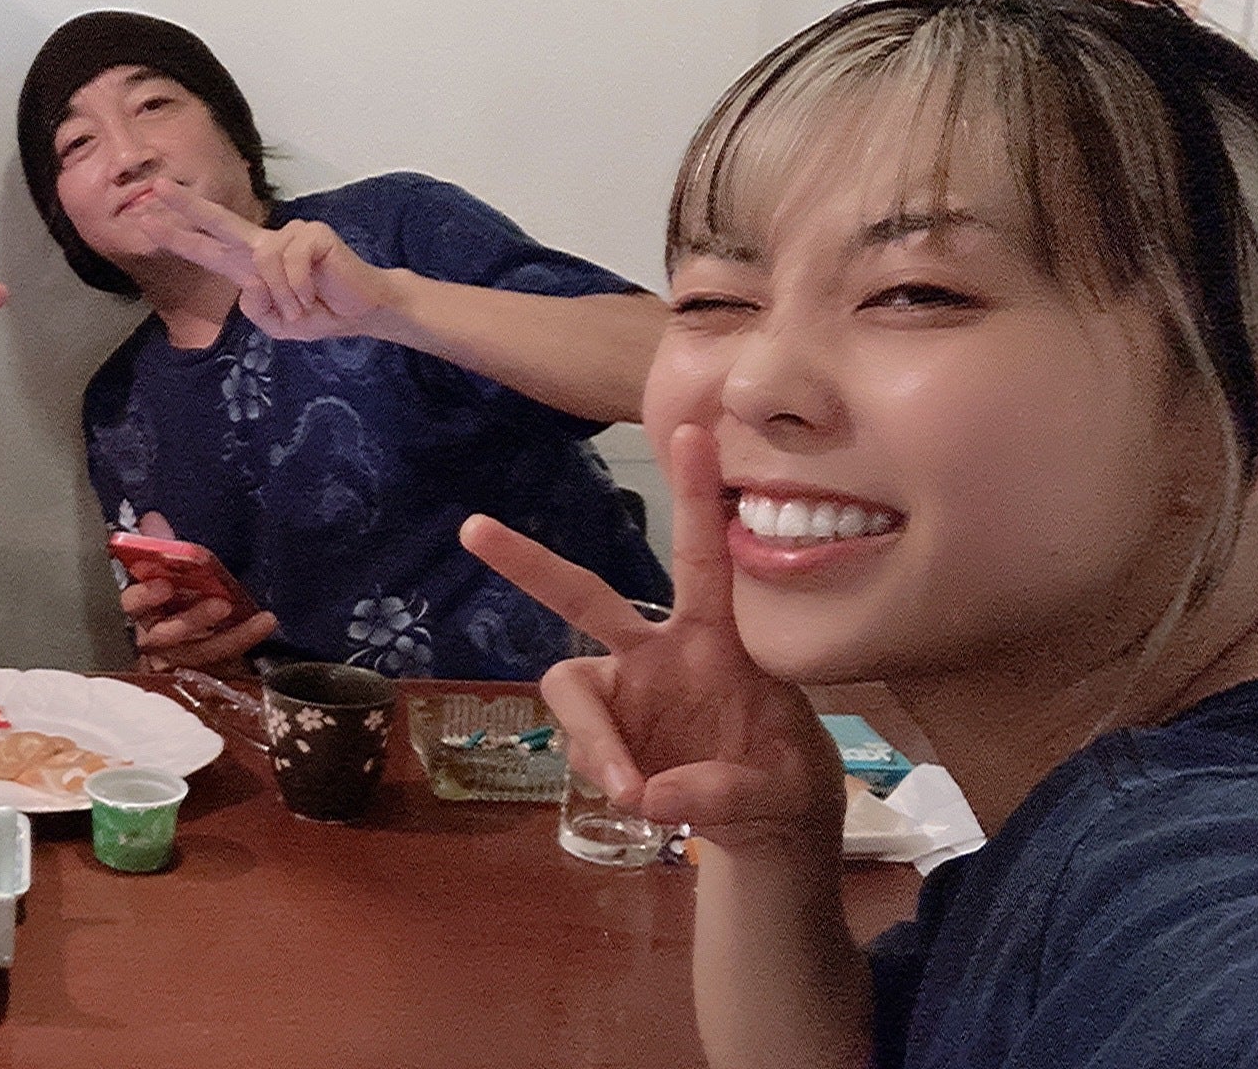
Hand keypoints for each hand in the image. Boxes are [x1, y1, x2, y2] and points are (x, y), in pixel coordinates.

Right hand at [120, 511, 279, 671]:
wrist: (191, 635)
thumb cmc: (168, 597)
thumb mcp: (163, 570)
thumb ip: (157, 548)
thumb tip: (152, 519)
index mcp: (139, 611)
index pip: (131, 605)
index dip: (144, 596)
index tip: (164, 584)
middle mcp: (152, 639)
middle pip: (165, 635)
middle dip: (191, 620)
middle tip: (219, 604)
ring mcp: (177, 660)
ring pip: (199, 653)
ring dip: (229, 636)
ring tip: (257, 618)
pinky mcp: (202, 671)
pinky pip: (224, 660)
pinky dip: (245, 640)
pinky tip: (263, 623)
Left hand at [132, 179, 402, 341]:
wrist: (359, 311)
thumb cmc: (316, 313)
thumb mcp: (275, 324)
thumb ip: (256, 309)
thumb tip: (252, 281)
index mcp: (247, 266)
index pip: (205, 247)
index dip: (176, 236)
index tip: (145, 221)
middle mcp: (263, 244)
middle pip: (218, 220)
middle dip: (186, 205)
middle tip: (156, 188)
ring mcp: (289, 234)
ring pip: (263, 264)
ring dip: (283, 297)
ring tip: (301, 306)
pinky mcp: (312, 234)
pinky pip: (290, 264)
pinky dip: (298, 289)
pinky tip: (313, 295)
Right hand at [458, 425, 840, 854]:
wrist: (766, 827)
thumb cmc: (783, 782)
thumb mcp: (781, 788)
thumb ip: (724, 791)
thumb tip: (646, 793)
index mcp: (716, 640)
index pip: (702, 558)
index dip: (695, 496)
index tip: (690, 430)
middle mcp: (657, 654)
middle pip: (583, 597)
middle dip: (529, 563)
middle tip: (473, 529)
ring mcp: (624, 694)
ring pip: (570, 687)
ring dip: (592, 738)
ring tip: (634, 792)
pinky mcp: (604, 736)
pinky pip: (580, 746)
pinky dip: (603, 773)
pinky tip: (642, 802)